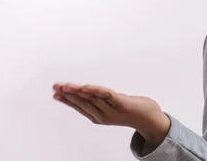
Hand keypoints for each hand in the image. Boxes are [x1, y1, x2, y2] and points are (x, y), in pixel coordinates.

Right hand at [52, 82, 170, 145]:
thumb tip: (88, 92)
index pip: (80, 107)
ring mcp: (113, 111)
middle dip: (68, 94)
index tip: (55, 92)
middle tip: (56, 86)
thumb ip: (101, 100)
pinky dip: (96, 90)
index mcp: (99, 116)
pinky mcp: (123, 104)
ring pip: (92, 98)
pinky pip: (107, 95)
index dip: (67, 100)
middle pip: (83, 103)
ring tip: (67, 85)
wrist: (151, 119)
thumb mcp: (113, 105)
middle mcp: (104, 115)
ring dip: (78, 91)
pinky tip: (86, 86)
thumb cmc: (132, 110)